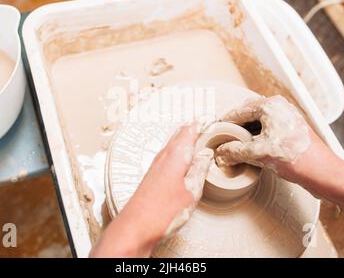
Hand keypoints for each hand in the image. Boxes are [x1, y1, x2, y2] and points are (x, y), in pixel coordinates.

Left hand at [90, 123, 212, 257]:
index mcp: (176, 156)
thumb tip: (206, 155)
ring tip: (191, 133)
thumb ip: (199, 170)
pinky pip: (166, 153)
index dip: (200, 124)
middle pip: (178, 135)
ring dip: (182, 136)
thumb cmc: (161, 211)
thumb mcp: (191, 192)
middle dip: (190, 128)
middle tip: (201, 122)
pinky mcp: (151, 174)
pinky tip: (177, 154)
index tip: (208, 119)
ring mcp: (155, 165)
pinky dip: (175, 148)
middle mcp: (163, 157)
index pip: (189, 132)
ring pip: (171, 143)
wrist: (136, 225)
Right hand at [215, 95, 310, 180]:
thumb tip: (220, 153)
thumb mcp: (258, 154)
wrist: (323, 172)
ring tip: (237, 147)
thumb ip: (235, 151)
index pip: (238, 112)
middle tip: (225, 142)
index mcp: (271, 105)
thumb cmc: (296, 159)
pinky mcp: (291, 128)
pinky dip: (257, 137)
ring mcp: (286, 117)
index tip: (215, 134)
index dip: (225, 125)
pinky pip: (267, 129)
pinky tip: (252, 150)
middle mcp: (279, 106)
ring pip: (257, 123)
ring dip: (246, 134)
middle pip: (248, 116)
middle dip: (236, 129)